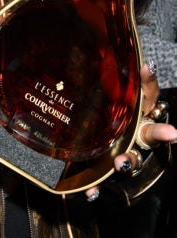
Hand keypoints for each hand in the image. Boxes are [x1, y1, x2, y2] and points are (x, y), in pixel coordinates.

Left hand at [86, 62, 176, 201]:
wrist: (82, 144)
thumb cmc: (99, 115)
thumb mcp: (103, 95)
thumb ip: (110, 82)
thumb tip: (122, 59)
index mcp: (135, 112)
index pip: (148, 95)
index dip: (149, 82)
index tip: (147, 67)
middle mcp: (133, 133)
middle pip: (150, 132)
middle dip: (159, 132)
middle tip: (172, 132)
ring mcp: (121, 152)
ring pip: (132, 159)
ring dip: (129, 161)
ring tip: (122, 162)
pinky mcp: (102, 170)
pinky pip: (101, 182)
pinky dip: (97, 188)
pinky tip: (91, 192)